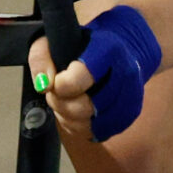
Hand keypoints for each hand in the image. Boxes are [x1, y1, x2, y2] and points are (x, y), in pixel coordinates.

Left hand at [26, 4, 163, 143]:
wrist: (119, 51)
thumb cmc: (83, 45)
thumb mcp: (55, 40)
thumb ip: (41, 58)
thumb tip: (43, 85)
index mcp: (109, 49)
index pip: (82, 76)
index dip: (62, 85)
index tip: (56, 82)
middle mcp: (126, 73)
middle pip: (85, 106)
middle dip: (61, 102)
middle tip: (56, 91)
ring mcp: (131, 98)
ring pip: (89, 123)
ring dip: (68, 116)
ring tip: (65, 100)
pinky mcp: (128, 116)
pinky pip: (97, 132)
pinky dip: (80, 126)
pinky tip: (76, 111)